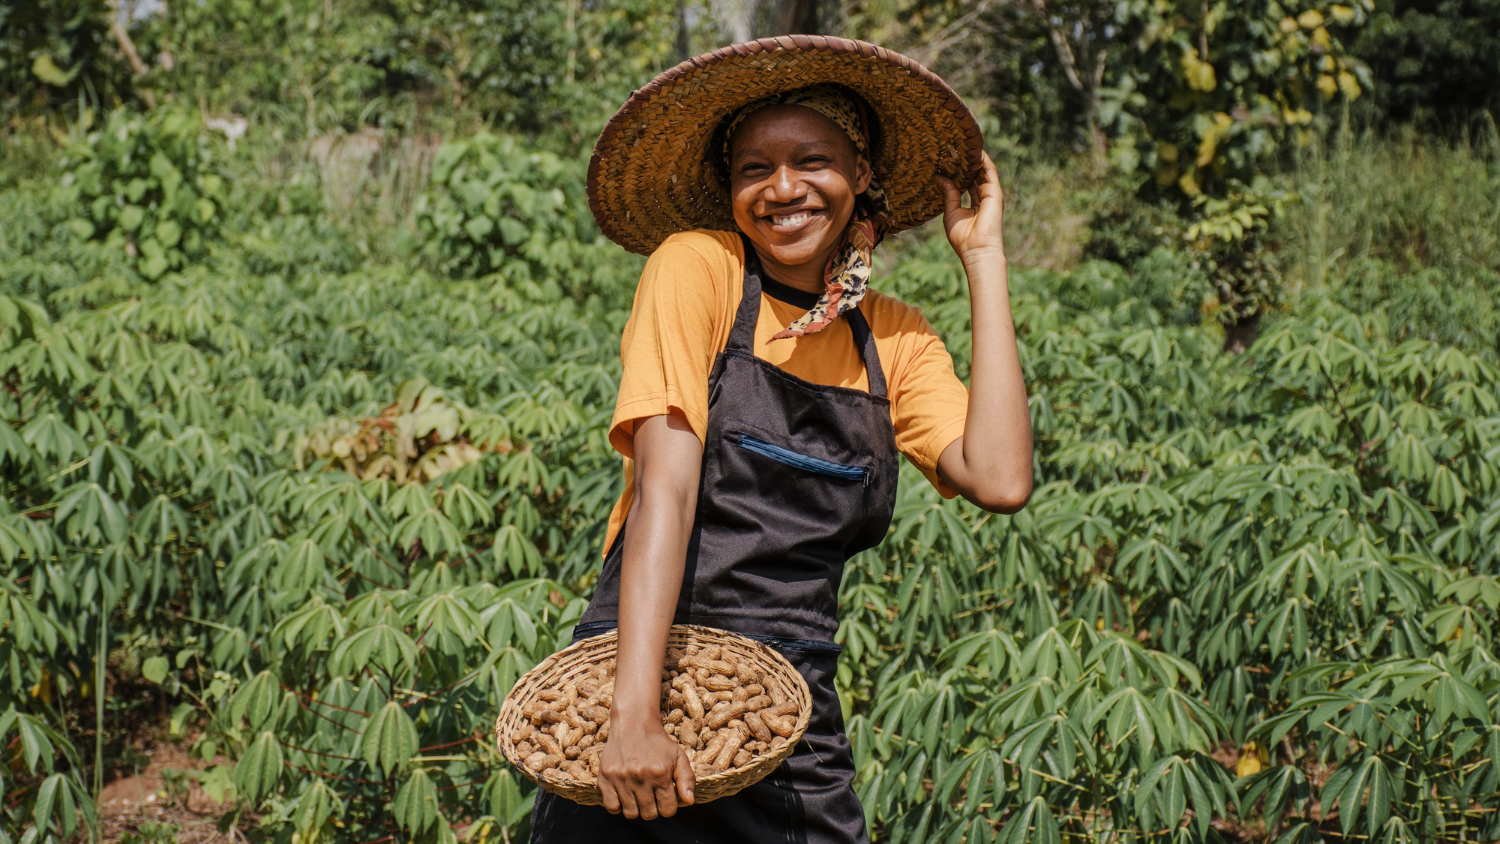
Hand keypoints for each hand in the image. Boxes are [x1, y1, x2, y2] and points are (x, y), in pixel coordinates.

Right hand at [598, 717, 694, 819]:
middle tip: (652, 796)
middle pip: (649, 814)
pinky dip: (618, 806)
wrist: (633, 721)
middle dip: (653, 808)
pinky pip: (611, 807)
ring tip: (638, 795)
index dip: (669, 806)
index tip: (665, 798)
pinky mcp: (605, 777)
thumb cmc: (658, 742)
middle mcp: (640, 777)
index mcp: (660, 773)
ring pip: (630, 813)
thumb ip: (687, 779)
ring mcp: (621, 778)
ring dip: (636, 808)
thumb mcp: (678, 756)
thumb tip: (689, 802)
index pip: (668, 810)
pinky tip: (624, 795)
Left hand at [937, 151, 1005, 266]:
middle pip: (976, 174)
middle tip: (955, 147)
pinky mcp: (995, 192)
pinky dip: (983, 160)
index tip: (950, 159)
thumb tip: (940, 177)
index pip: (967, 182)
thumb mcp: (951, 212)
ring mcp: (991, 194)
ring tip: (964, 142)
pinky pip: (989, 172)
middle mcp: (984, 197)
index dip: (960, 171)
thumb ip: (948, 194)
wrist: (976, 249)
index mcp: (974, 203)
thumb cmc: (963, 237)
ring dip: (975, 157)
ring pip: (983, 170)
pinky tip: (975, 150)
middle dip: (967, 161)